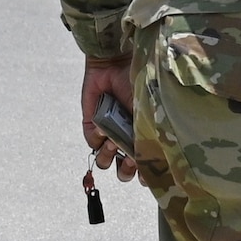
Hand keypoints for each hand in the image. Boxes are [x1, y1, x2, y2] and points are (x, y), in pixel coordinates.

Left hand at [81, 54, 137, 182]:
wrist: (113, 65)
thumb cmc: (138, 85)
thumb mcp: (148, 110)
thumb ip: (147, 132)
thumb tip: (148, 156)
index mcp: (144, 134)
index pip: (146, 163)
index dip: (147, 173)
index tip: (147, 175)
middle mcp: (126, 137)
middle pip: (124, 169)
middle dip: (126, 169)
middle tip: (127, 160)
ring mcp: (108, 133)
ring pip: (105, 161)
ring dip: (108, 156)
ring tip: (112, 142)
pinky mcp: (91, 126)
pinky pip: (92, 143)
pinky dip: (97, 137)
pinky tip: (103, 126)